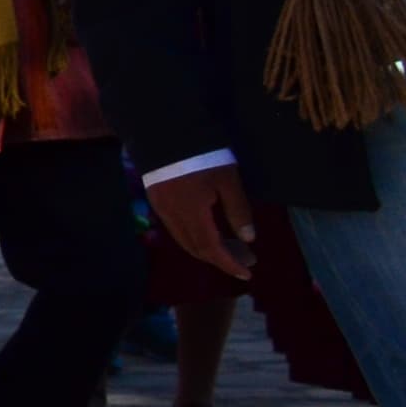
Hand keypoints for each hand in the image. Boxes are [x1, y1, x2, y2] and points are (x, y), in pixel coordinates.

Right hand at [149, 163, 256, 280]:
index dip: (229, 264)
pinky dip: (193, 237)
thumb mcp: (228, 180)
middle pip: (196, 248)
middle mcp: (174, 217)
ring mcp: (162, 209)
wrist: (163, 133)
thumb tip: (248, 239)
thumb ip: (238, 211)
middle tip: (244, 260)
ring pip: (184, 240)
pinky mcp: (156, 201)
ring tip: (228, 248)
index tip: (247, 273)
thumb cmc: (202, 156)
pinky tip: (207, 231)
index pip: (212, 249)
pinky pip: (175, 229)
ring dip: (206, 249)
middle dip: (220, 259)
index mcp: (193, 214)